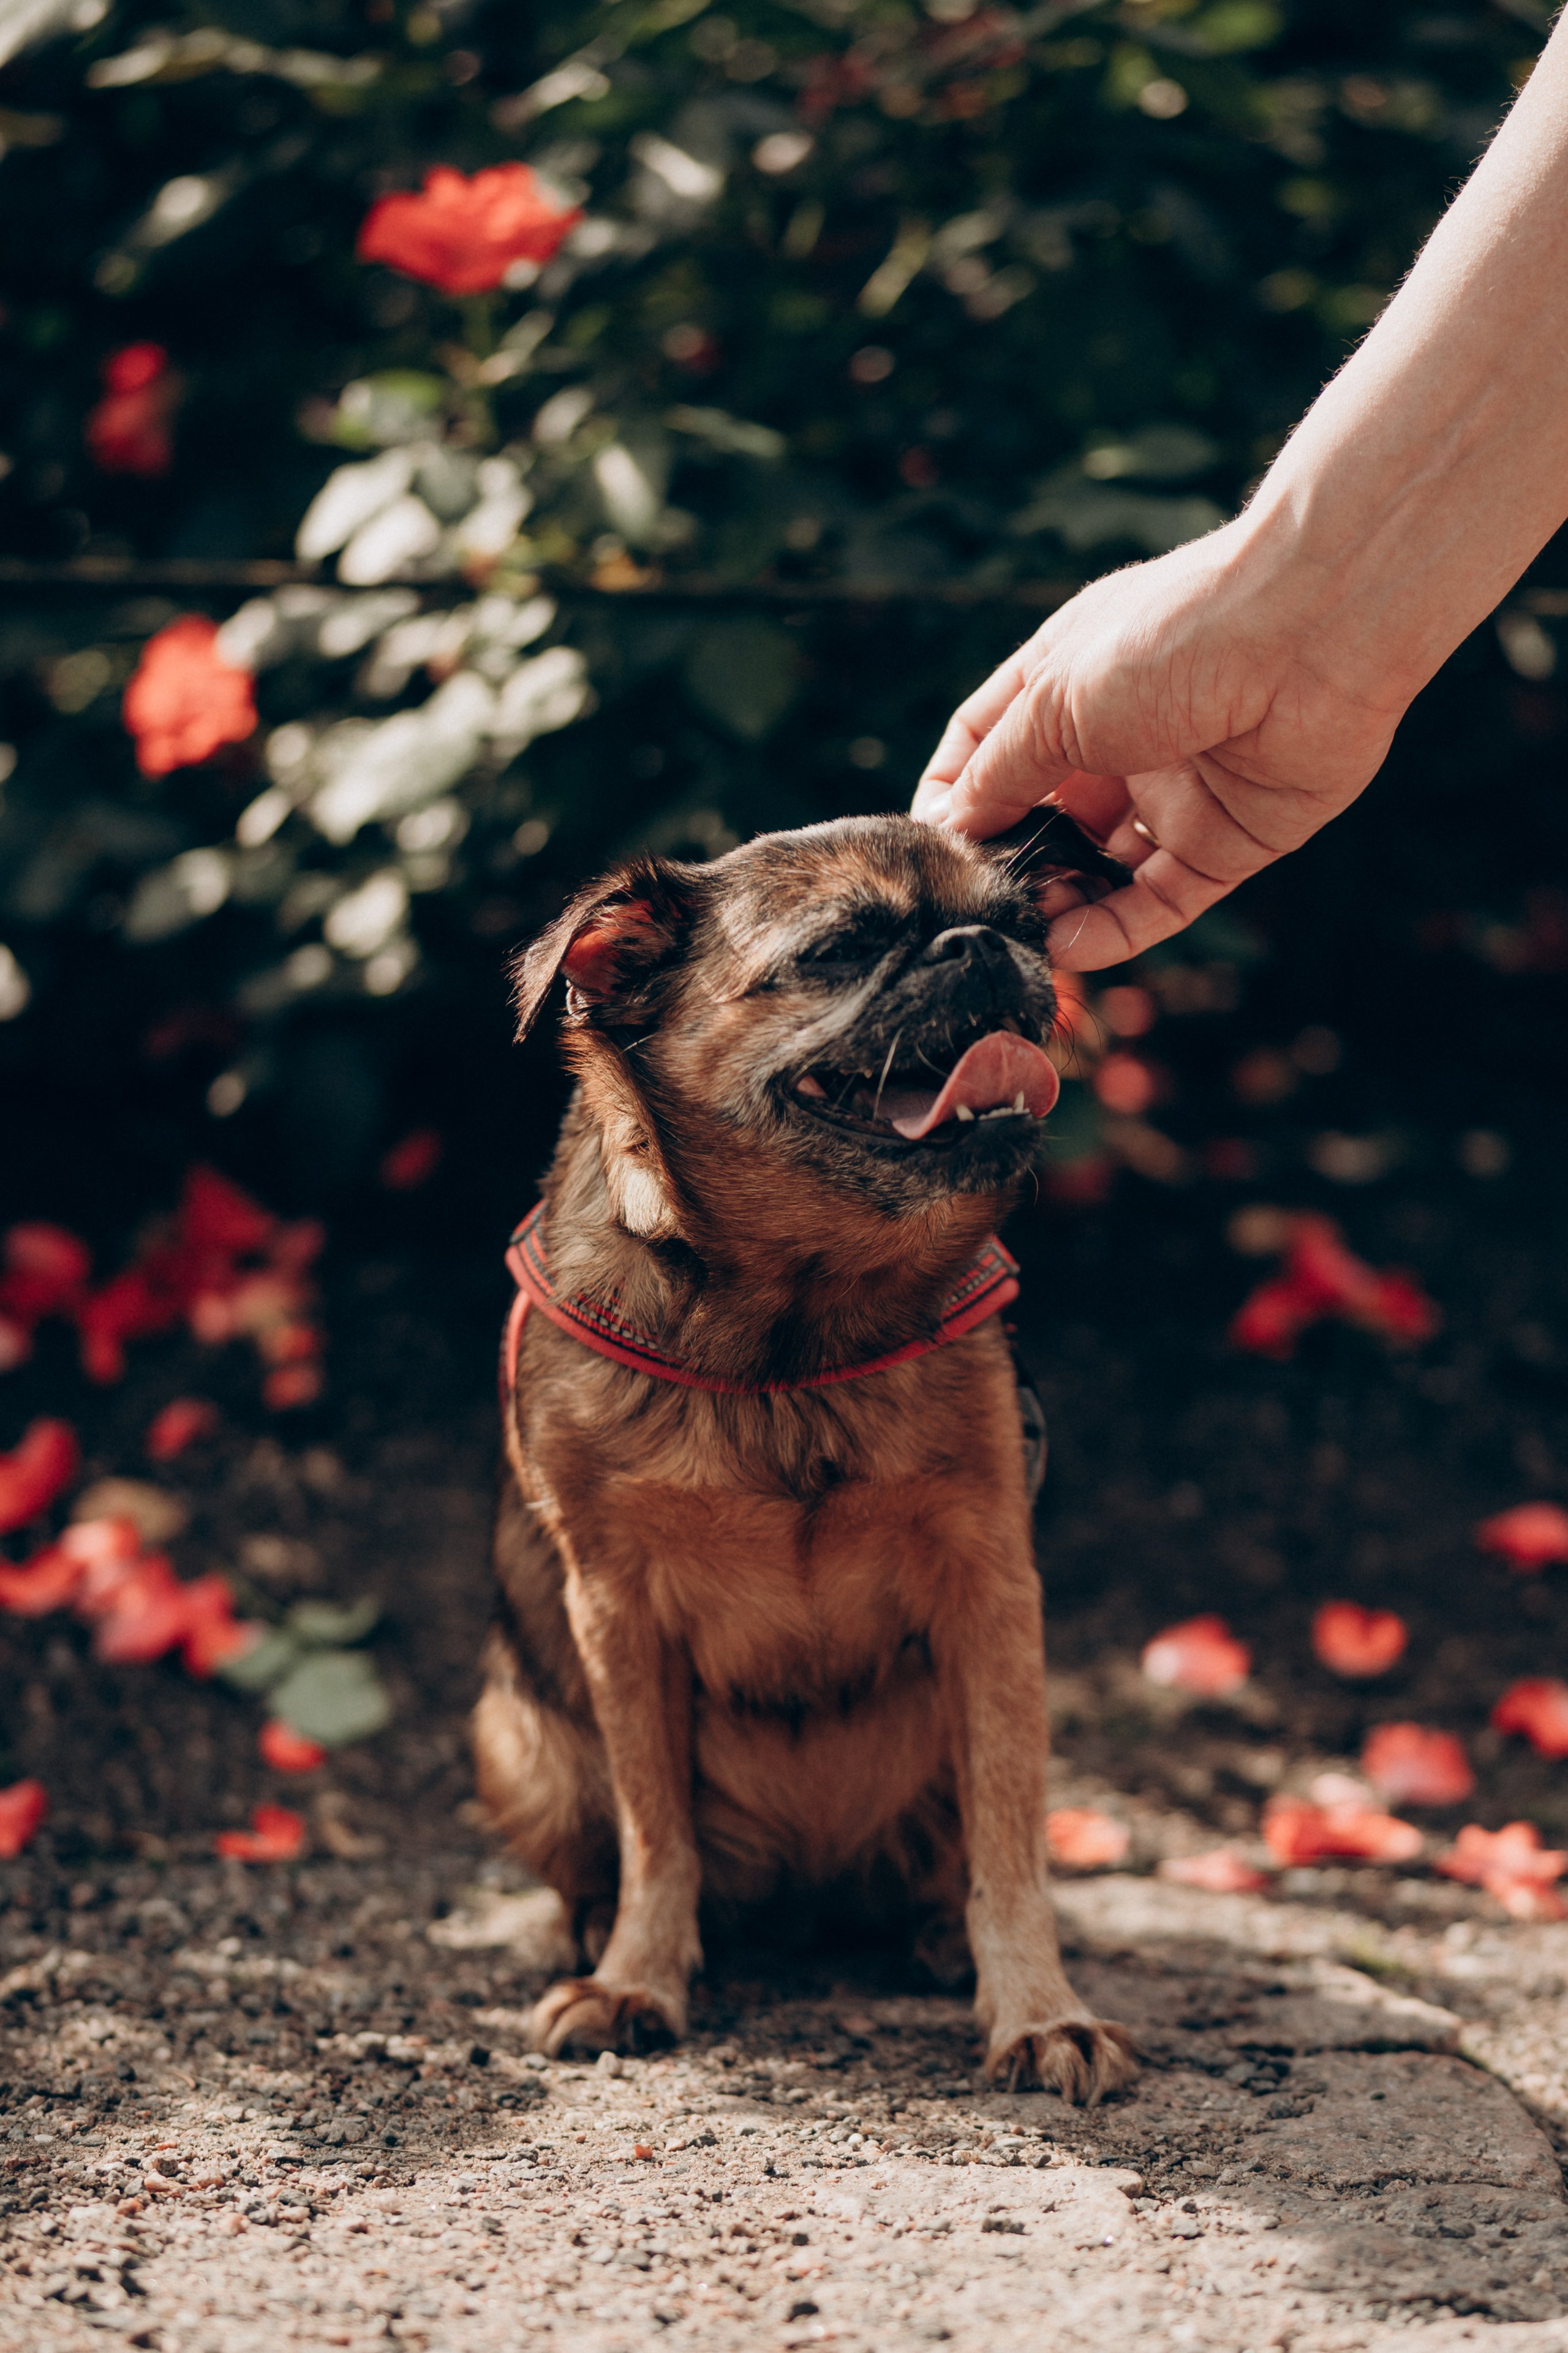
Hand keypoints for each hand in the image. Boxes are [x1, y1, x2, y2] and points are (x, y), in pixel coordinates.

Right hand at [912, 521, 1408, 969]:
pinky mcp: (1227, 840)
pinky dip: (1113, 930)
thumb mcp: (1055, 701)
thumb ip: (1001, 771)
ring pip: (1100, 869)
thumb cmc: (1174, 637)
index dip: (955, 794)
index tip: (930, 844)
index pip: (990, 746)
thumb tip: (956, 826)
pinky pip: (1159, 901)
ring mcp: (1174, 793)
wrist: (1312, 634)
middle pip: (1044, 817)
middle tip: (978, 906)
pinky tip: (1071, 950)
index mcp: (1069, 682)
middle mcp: (1120, 738)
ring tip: (1024, 936)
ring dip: (1059, 905)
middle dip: (1008, 863)